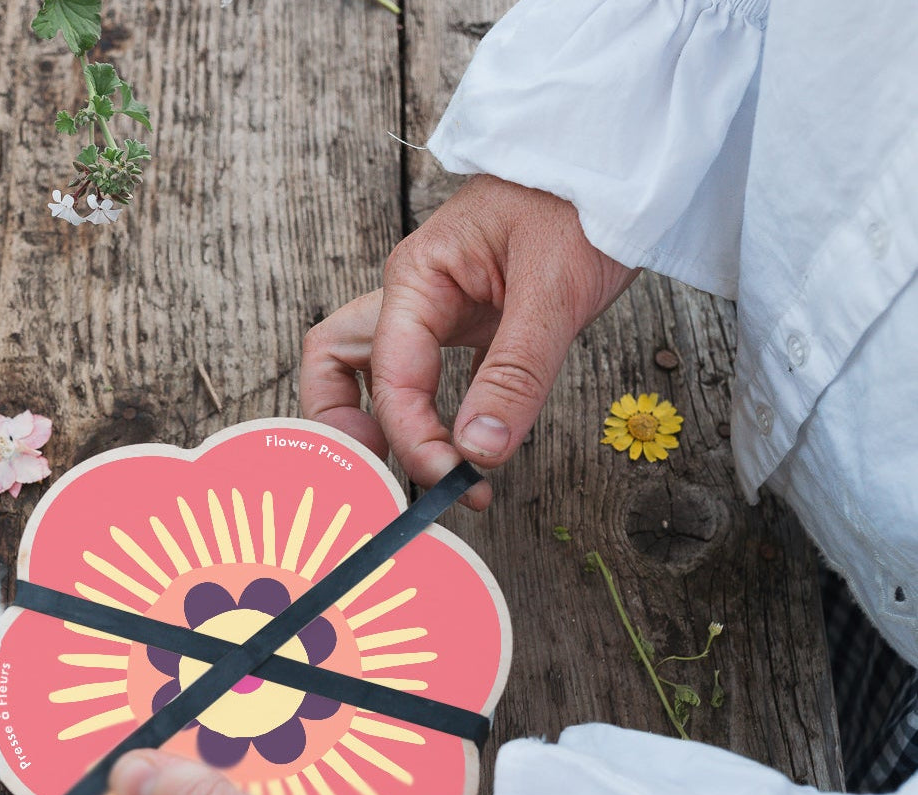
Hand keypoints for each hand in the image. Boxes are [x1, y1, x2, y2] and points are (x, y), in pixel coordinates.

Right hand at [301, 175, 637, 491]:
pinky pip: (419, 379)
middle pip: (334, 364)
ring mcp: (432, 310)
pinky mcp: (462, 324)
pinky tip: (456, 450)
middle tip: (383, 477)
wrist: (621, 156)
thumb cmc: (585, 197)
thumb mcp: (555, 289)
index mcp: (418, 276)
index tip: (453, 477)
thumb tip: (479, 451)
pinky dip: (424, 419)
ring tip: (417, 474)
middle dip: (346, 427)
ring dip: (377, 425)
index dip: (414, 437)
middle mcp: (411, 295)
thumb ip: (515, 375)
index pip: (391, 378)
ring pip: (366, 373)